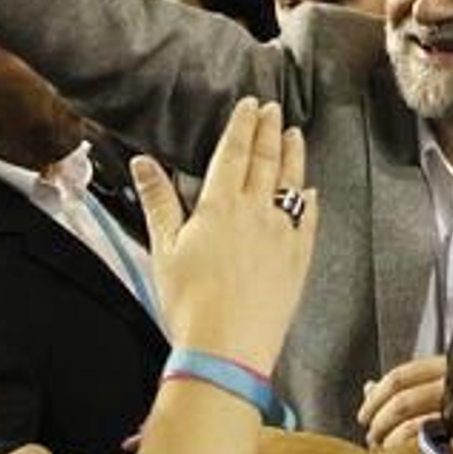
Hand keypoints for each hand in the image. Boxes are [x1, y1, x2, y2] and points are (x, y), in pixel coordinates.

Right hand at [130, 98, 316, 374]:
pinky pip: (307, 220)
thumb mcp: (164, 248)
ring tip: (295, 136)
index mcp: (220, 205)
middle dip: (270, 130)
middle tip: (275, 109)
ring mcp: (282, 234)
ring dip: (293, 156)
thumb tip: (143, 162)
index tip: (250, 105)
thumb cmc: (189, 301)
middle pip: (266, 160)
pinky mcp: (298, 259)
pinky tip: (309, 192)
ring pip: (291, 183)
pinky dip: (308, 201)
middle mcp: (256, 211)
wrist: (228, 348)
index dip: (243, 125)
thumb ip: (158, 200)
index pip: (235, 152)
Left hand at [357, 355, 446, 448]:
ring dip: (389, 440)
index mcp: (447, 367)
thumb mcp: (438, 387)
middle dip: (379, 422)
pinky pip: (428, 445)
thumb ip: (403, 385)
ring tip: (384, 451)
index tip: (363, 417)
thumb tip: (369, 387)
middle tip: (371, 438)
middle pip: (401, 402)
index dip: (375, 398)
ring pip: (412, 424)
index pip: (398, 378)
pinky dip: (407, 451)